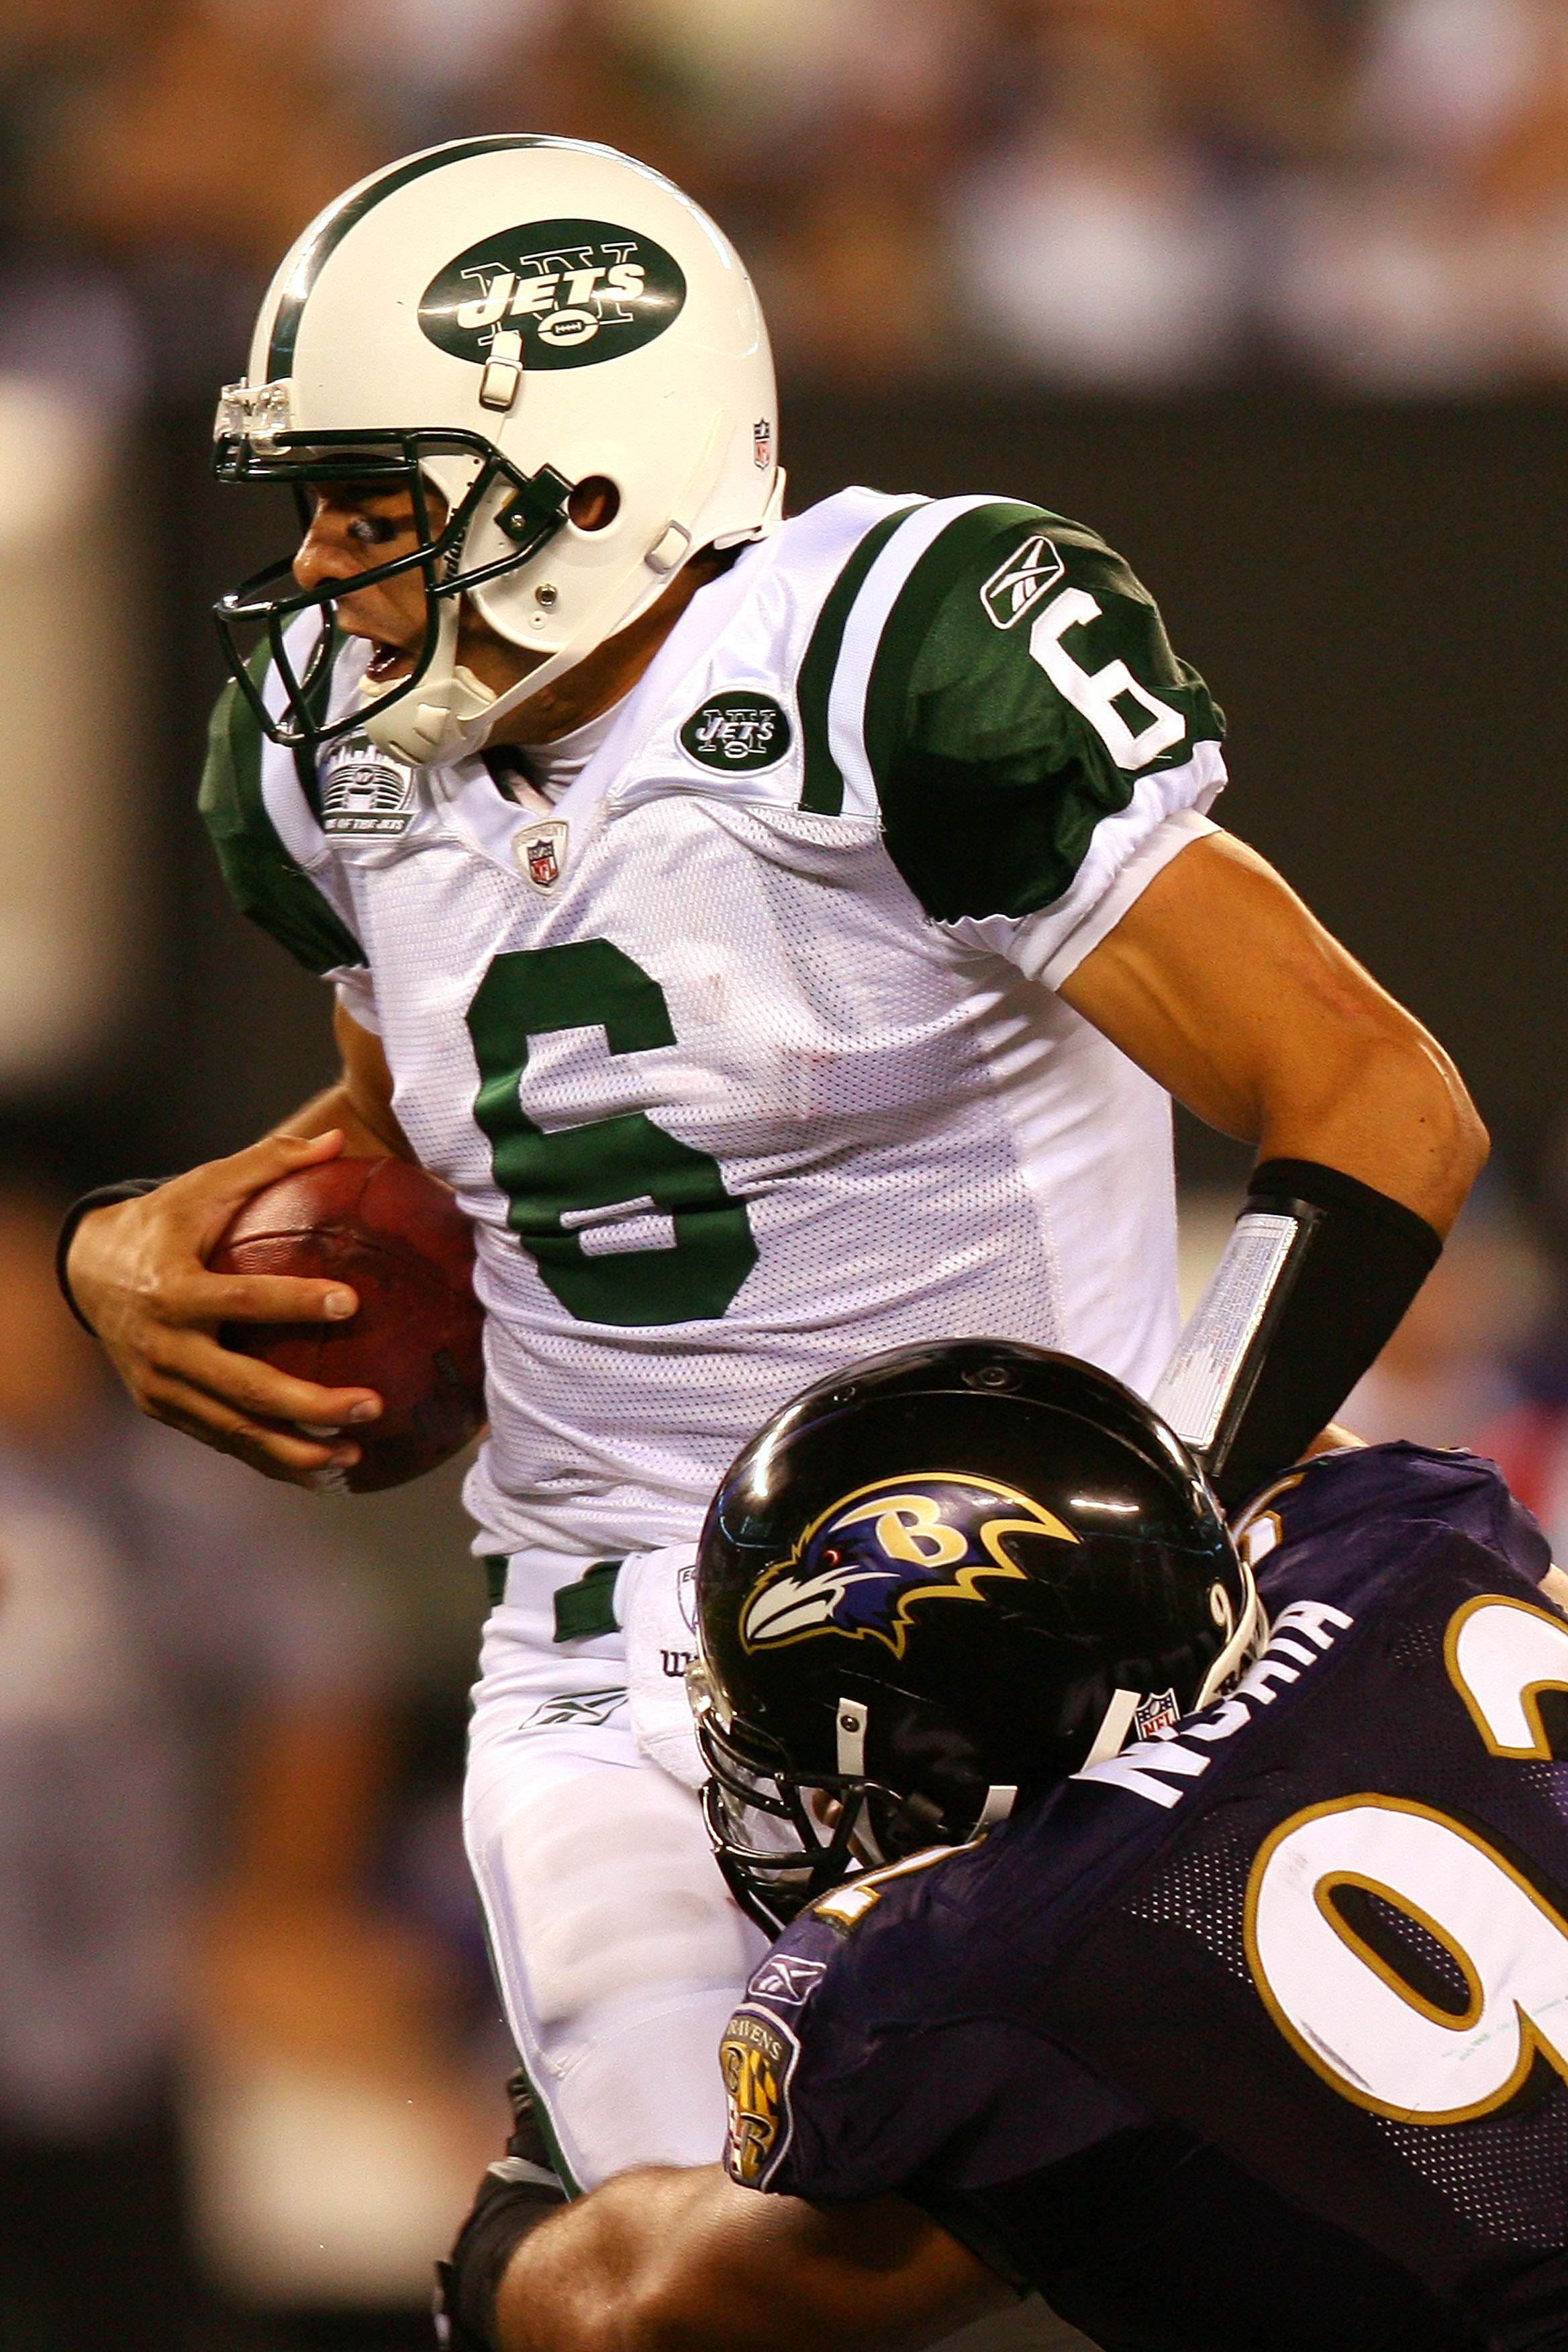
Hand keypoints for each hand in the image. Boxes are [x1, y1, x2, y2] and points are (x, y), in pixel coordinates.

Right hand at [67, 1127, 382, 1484]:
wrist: (89, 1272)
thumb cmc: (162, 1223)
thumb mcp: (202, 1186)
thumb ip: (267, 1163)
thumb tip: (337, 1140)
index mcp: (174, 1289)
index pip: (242, 1301)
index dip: (295, 1303)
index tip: (351, 1302)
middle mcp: (165, 1347)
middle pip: (244, 1387)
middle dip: (309, 1403)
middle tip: (371, 1403)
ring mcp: (162, 1387)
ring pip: (236, 1429)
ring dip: (297, 1450)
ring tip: (356, 1454)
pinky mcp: (165, 1410)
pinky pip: (224, 1441)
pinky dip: (272, 1459)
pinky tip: (324, 1471)